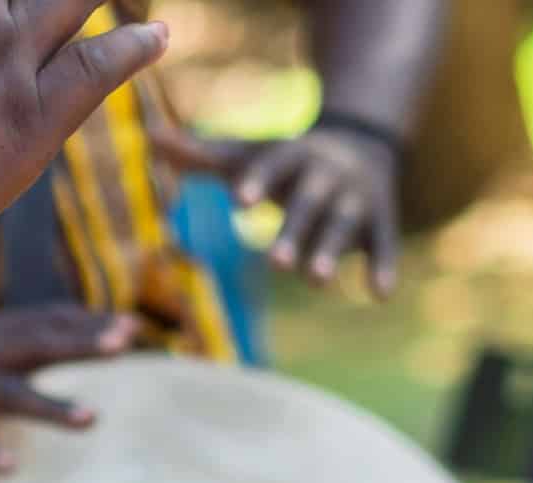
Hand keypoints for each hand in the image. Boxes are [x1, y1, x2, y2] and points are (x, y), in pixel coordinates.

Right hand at [0, 306, 140, 470]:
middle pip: (36, 344)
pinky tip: (8, 467)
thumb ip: (11, 341)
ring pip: (6, 392)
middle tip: (124, 344)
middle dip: (81, 343)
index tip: (133, 329)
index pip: (44, 320)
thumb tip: (66, 335)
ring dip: (49, 404)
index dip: (87, 322)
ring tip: (92, 418)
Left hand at [154, 124, 401, 295]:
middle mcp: (325, 175)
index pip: (272, 165)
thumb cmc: (285, 162)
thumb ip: (201, 154)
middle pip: (307, 203)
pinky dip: (383, 266)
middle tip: (275, 263)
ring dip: (331, 251)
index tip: (238, 200)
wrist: (362, 144)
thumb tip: (148, 137)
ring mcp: (355, 199)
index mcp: (291, 156)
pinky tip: (379, 295)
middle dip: (293, 229)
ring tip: (316, 280)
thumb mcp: (247, 154)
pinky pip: (384, 244)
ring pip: (343, 226)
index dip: (257, 181)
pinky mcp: (380, 221)